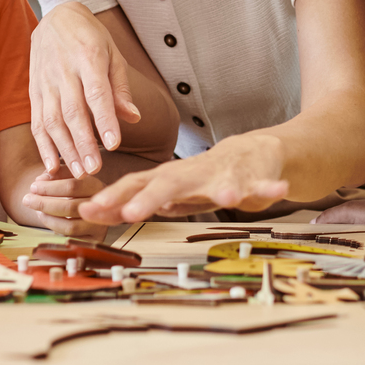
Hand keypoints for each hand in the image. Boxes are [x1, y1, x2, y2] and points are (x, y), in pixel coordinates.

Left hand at [20, 172, 108, 237]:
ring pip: (70, 226)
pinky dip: (54, 228)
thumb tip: (40, 180)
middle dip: (44, 203)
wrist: (94, 207)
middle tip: (27, 199)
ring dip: (47, 218)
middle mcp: (102, 207)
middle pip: (70, 207)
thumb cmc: (76, 189)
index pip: (73, 186)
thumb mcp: (69, 176)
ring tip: (36, 210)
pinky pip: (70, 238)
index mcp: (97, 186)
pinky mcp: (94, 239)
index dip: (50, 187)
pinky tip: (45, 218)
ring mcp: (99, 225)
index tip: (33, 186)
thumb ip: (56, 174)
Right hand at [29, 3, 140, 177]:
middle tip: (94, 170)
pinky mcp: (33, 90)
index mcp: (88, 57)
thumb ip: (120, 88)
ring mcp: (45, 81)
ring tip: (78, 172)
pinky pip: (37, 121)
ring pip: (52, 120)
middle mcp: (64, 70)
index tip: (113, 144)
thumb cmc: (91, 38)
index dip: (104, 120)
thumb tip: (133, 118)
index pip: (96, 93)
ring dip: (64, 149)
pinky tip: (51, 165)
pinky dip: (43, 145)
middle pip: (72, 111)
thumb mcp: (113, 54)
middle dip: (83, 143)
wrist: (56, 16)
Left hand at [75, 134, 289, 225]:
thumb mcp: (173, 192)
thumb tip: (103, 212)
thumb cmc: (208, 176)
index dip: (112, 198)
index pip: (135, 185)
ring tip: (220, 200)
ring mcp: (225, 173)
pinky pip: (264, 183)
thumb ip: (142, 201)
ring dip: (219, 191)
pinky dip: (270, 186)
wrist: (256, 152)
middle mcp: (194, 173)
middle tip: (131, 212)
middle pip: (168, 183)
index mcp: (171, 178)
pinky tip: (277, 190)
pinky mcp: (256, 175)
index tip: (87, 211)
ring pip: (218, 182)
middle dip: (150, 197)